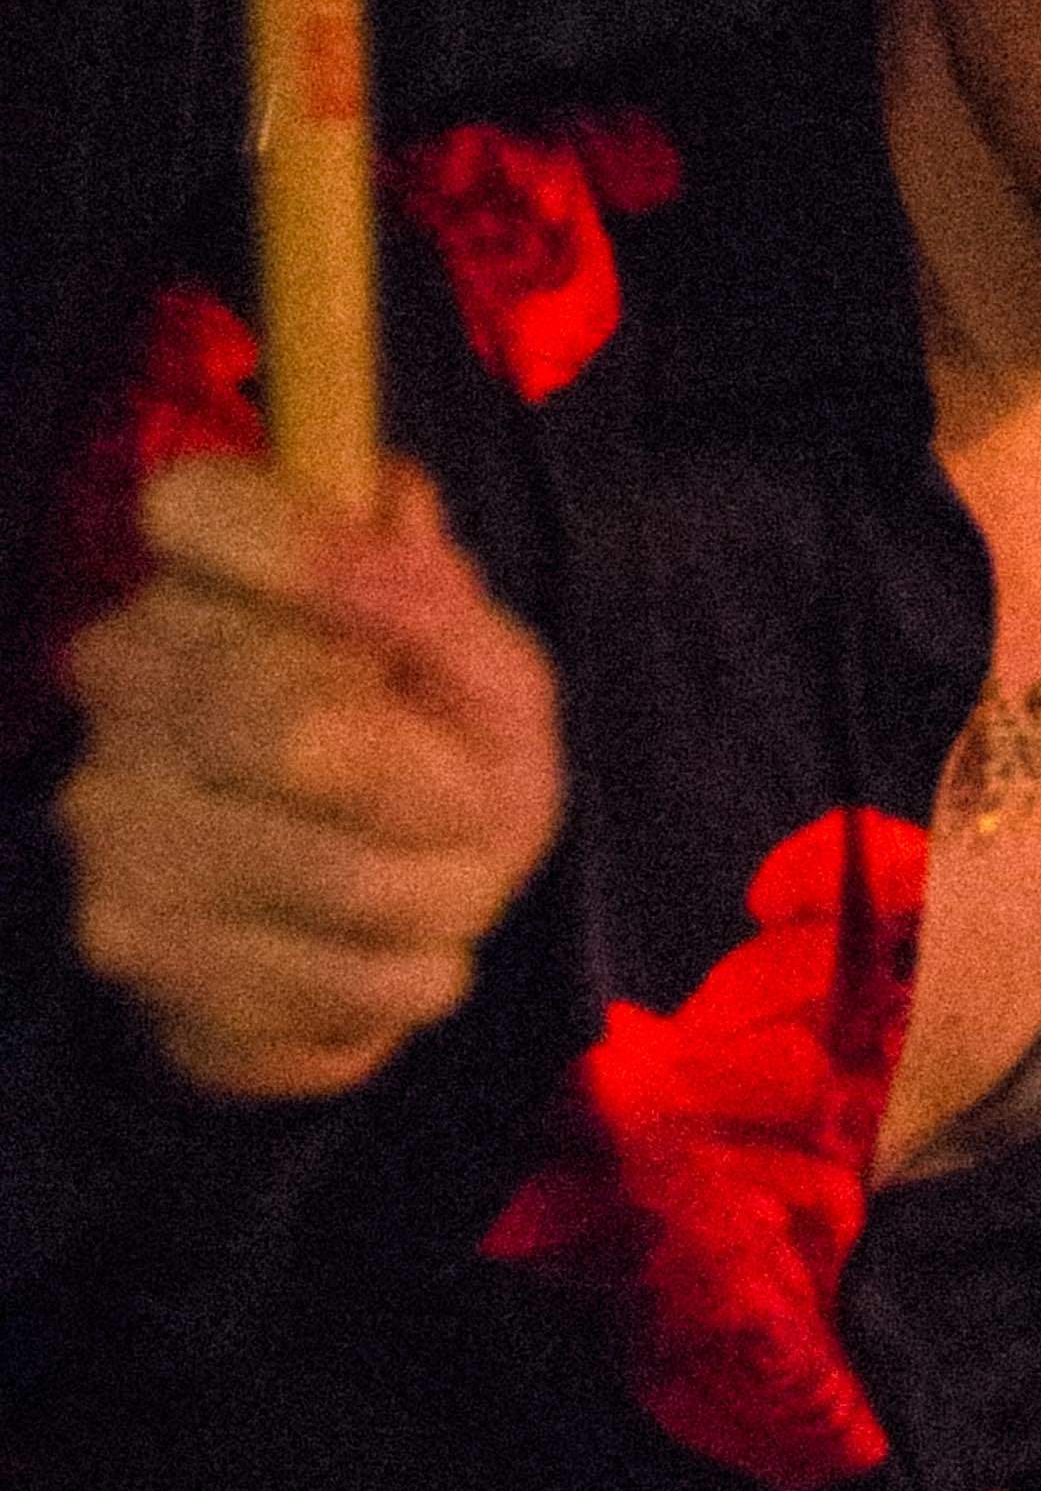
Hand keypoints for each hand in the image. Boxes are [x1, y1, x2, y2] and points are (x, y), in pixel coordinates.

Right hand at [55, 456, 566, 1103]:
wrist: (379, 924)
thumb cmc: (430, 762)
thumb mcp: (483, 670)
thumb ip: (444, 602)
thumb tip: (393, 514)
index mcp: (198, 576)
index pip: (199, 505)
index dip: (319, 553)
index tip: (421, 598)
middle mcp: (121, 681)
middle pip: (297, 726)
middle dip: (442, 792)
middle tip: (470, 808)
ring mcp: (108, 819)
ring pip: (339, 879)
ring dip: (444, 900)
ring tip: (440, 890)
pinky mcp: (128, 949)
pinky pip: (328, 984)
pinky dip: (403, 981)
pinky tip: (384, 955)